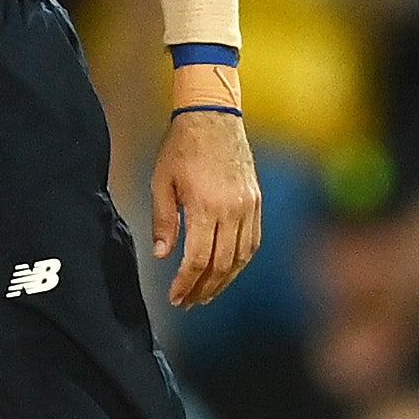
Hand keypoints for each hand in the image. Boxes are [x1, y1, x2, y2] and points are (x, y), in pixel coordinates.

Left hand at [150, 103, 262, 307]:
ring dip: (224, 280)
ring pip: (241, 257)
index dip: (186, 283)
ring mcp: (249, 206)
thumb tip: (163, 255)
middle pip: (222, 264)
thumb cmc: (181, 146)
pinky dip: (240, 261)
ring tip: (206, 293)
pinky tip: (226, 270)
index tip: (175, 298)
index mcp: (207, 206)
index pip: (199, 259)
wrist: (213, 116)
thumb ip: (163, 221)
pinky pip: (253, 241)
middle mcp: (233, 210)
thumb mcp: (162, 182)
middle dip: (204, 288)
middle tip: (188, 302)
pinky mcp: (256, 201)